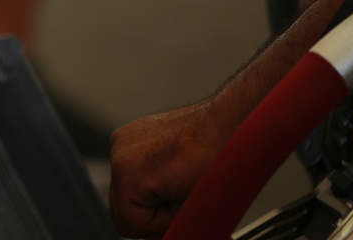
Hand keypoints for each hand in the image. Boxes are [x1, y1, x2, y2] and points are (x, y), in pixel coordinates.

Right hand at [108, 99, 227, 239]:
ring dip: (150, 195)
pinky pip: (133, 169)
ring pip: (126, 189)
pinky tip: (172, 173)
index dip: (158, 226)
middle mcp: (119, 152)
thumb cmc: (222, 162)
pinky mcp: (132, 133)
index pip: (128, 224)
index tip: (180, 215)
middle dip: (151, 212)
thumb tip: (166, 235)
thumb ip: (170, 227)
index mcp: (129, 173)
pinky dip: (150, 177)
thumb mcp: (194, 209)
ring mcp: (123, 139)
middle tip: (180, 206)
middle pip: (121, 206)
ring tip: (178, 187)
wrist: (233, 124)